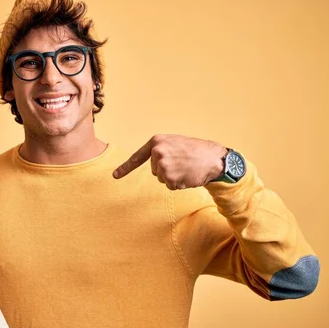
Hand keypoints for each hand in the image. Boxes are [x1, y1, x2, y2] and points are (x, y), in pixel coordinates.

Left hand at [113, 134, 227, 189]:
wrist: (214, 158)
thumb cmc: (196, 150)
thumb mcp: (175, 143)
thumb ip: (161, 150)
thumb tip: (154, 164)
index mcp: (157, 142)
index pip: (138, 157)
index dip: (125, 168)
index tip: (114, 176)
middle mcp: (157, 152)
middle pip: (154, 170)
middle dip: (166, 169)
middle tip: (182, 162)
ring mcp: (163, 166)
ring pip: (162, 179)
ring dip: (173, 177)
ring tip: (186, 168)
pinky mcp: (169, 178)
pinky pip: (170, 186)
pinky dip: (179, 184)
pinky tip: (188, 175)